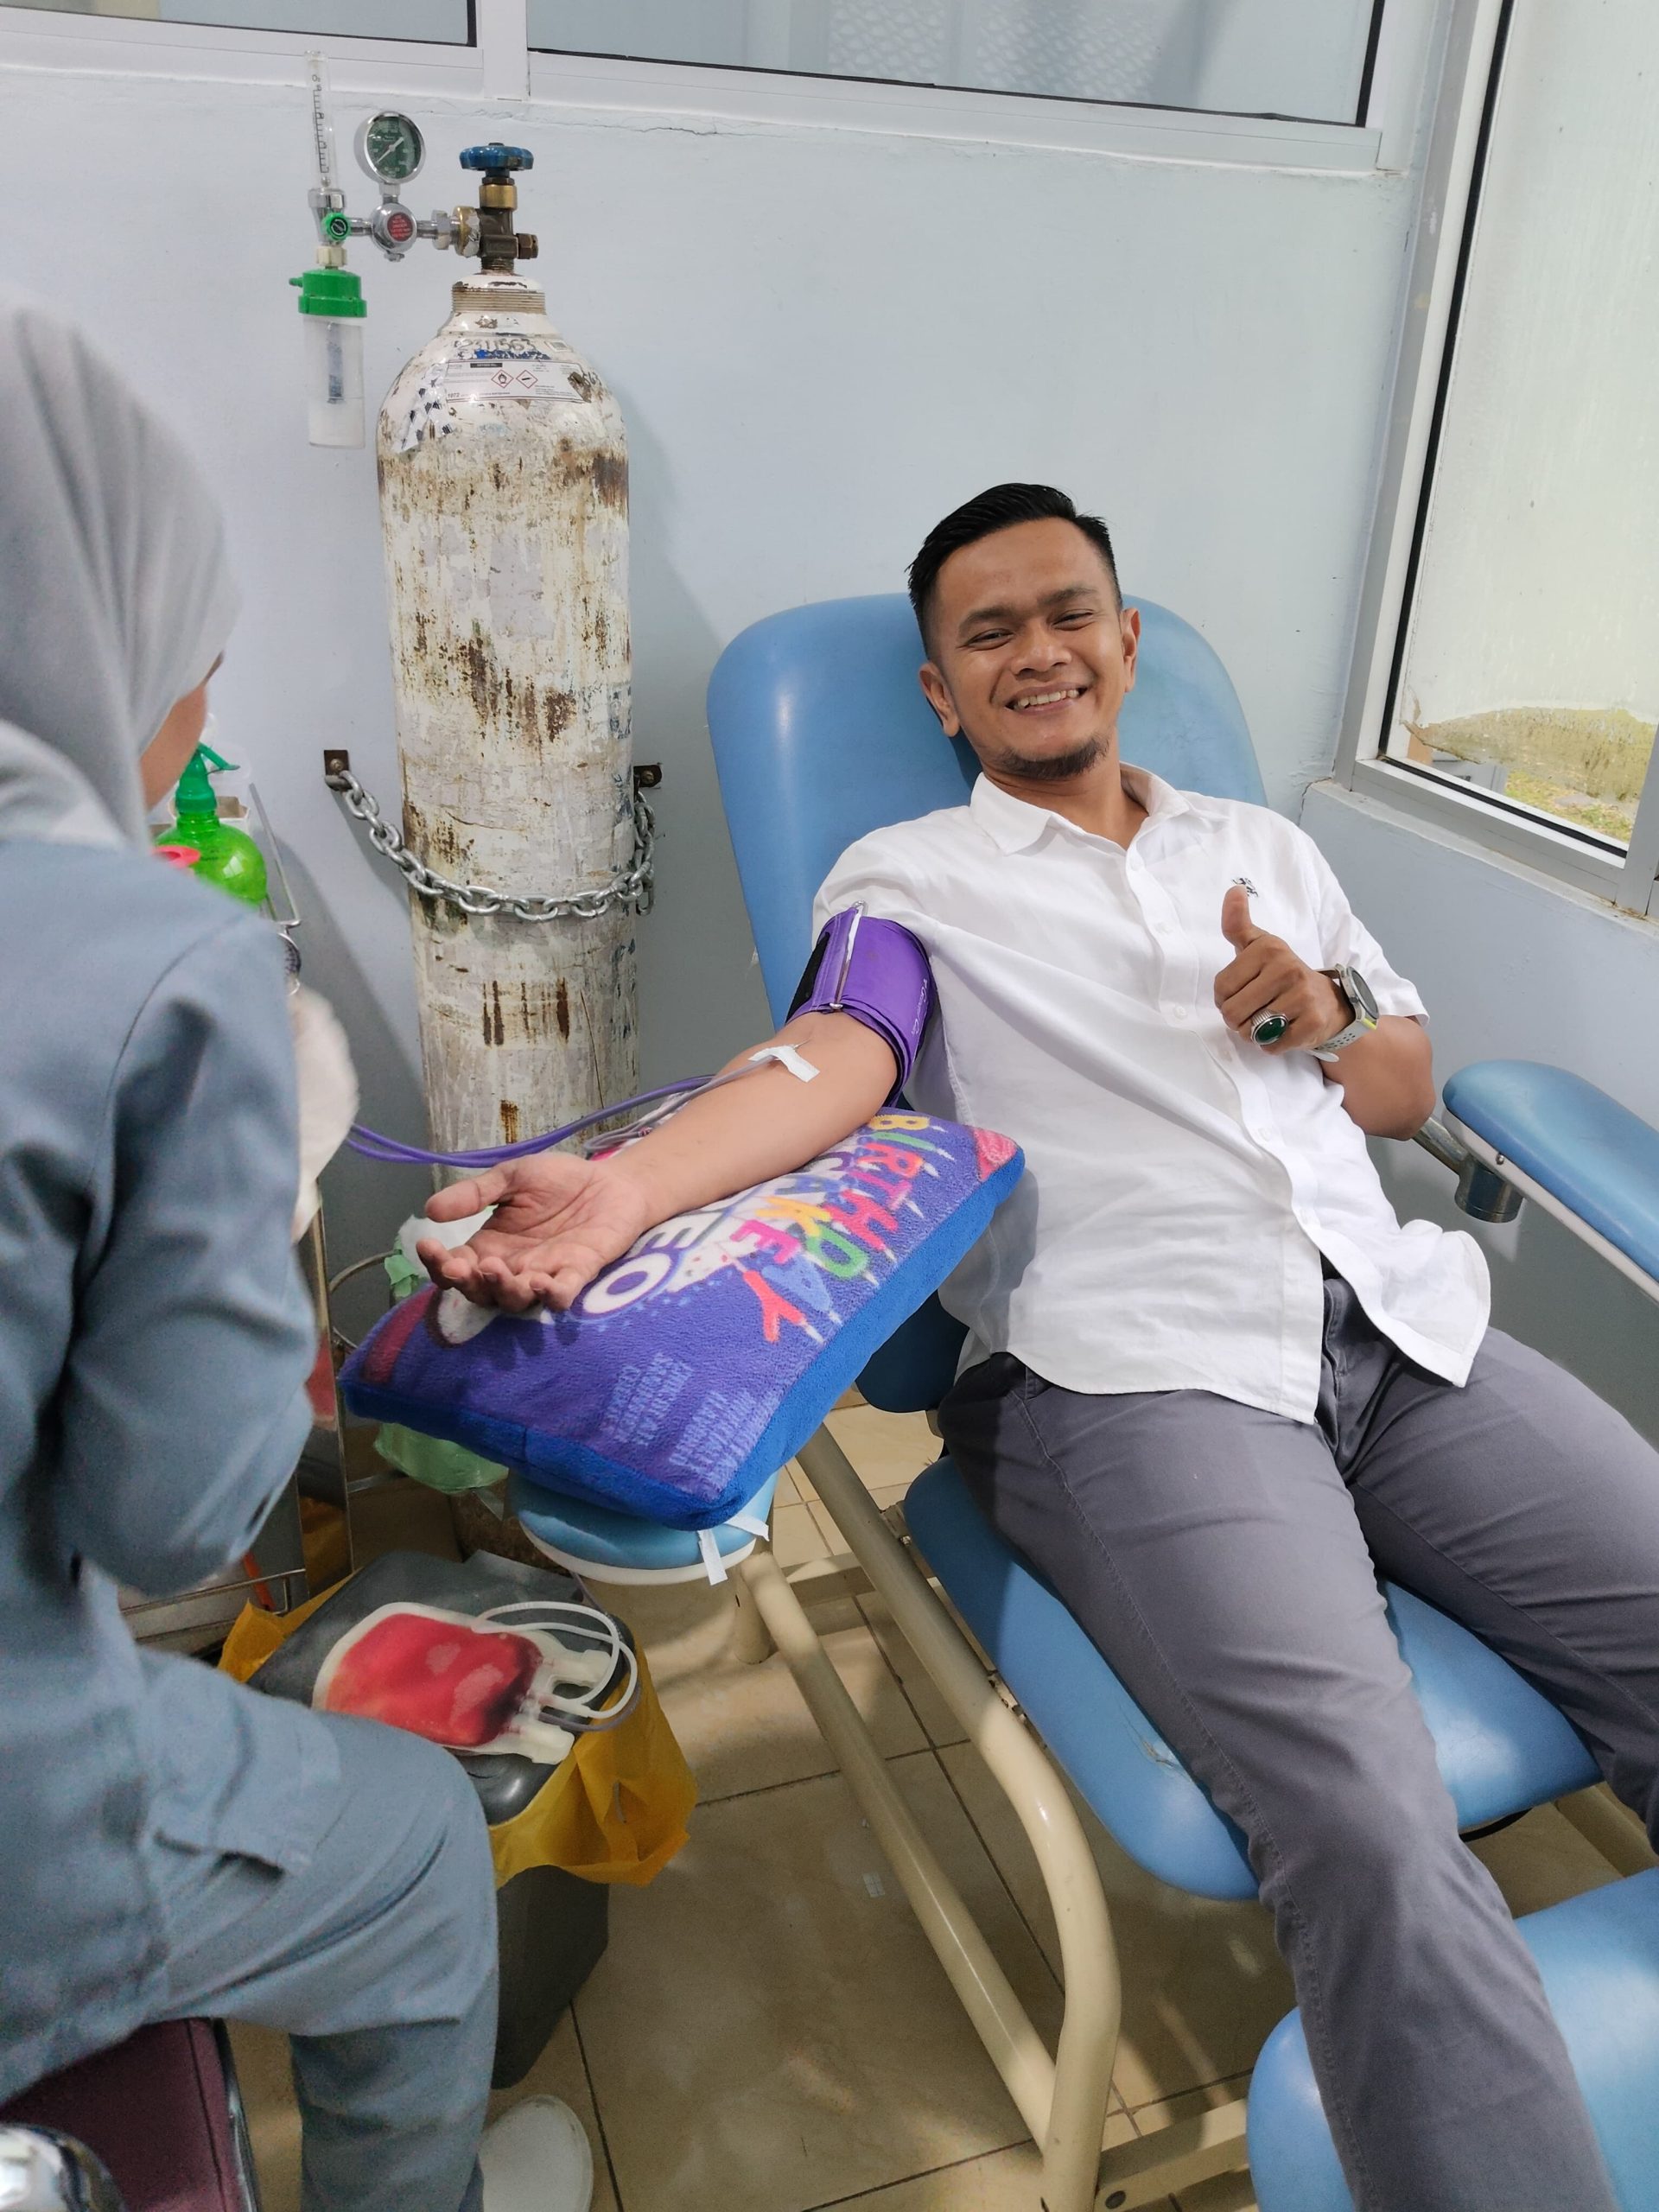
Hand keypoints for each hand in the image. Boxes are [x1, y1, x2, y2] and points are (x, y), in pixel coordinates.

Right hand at [416, 1152, 656, 1312]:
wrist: (611, 1180)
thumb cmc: (559, 1182)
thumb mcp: (512, 1177)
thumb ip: (476, 1193)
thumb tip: (429, 1209)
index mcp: (491, 1246)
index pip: (455, 1266)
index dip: (437, 1262)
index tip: (427, 1245)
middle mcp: (513, 1267)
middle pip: (480, 1292)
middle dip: (466, 1283)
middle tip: (460, 1266)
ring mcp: (545, 1273)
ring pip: (516, 1300)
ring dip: (503, 1290)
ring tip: (496, 1270)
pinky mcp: (578, 1273)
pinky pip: (561, 1295)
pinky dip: (550, 1295)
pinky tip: (539, 1283)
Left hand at [1214, 887, 1346, 1054]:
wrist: (1330, 1002)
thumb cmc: (1283, 974)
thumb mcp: (1260, 946)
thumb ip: (1239, 924)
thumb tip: (1233, 889)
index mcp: (1269, 949)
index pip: (1221, 988)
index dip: (1225, 999)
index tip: (1242, 993)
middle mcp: (1287, 969)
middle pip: (1232, 1013)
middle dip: (1238, 1019)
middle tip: (1255, 1010)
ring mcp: (1302, 996)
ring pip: (1251, 1031)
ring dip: (1254, 1033)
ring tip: (1270, 1020)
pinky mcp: (1312, 1023)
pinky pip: (1271, 1045)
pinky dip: (1272, 1044)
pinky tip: (1284, 1030)